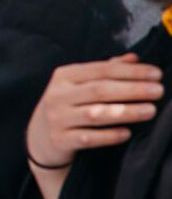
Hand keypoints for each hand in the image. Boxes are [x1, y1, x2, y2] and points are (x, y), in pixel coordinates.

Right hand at [27, 54, 161, 167]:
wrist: (39, 137)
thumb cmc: (67, 105)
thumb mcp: (79, 85)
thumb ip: (105, 71)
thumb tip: (134, 58)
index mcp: (64, 76)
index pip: (102, 70)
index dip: (131, 71)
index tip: (156, 74)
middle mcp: (58, 95)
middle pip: (99, 90)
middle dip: (132, 90)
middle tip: (158, 91)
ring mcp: (58, 118)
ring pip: (95, 114)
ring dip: (126, 111)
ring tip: (150, 110)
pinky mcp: (60, 139)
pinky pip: (88, 138)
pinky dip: (109, 135)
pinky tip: (127, 132)